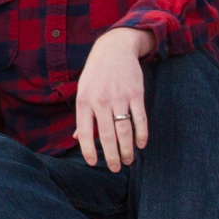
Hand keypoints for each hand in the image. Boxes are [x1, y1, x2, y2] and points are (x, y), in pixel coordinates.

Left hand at [75, 27, 151, 171]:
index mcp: (84, 101)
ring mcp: (119, 97)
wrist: (114, 49)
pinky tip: (141, 144)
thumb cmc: (95, 74)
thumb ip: (83, 116)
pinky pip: (140, 118)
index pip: (84, 132)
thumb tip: (77, 139)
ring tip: (128, 161)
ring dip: (127, 149)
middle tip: (115, 169)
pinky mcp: (136, 94)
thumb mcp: (83, 91)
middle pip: (106, 135)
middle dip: (111, 155)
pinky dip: (141, 134)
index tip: (94, 164)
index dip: (89, 150)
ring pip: (124, 130)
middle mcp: (101, 101)